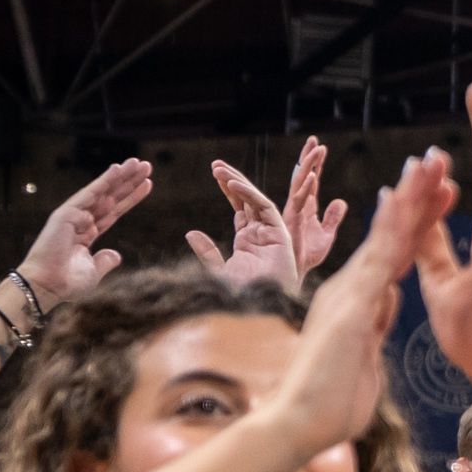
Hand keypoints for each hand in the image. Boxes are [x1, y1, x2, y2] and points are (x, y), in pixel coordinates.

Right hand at [16, 157, 152, 307]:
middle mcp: (81, 221)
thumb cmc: (66, 281)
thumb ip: (105, 261)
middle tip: (146, 165)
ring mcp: (73, 216)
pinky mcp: (65, 214)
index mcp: (87, 233)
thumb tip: (115, 254)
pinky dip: (103, 182)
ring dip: (120, 176)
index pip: (114, 211)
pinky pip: (89, 195)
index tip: (147, 184)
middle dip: (128, 181)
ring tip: (138, 163)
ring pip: (102, 191)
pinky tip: (117, 169)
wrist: (47, 285)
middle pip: (110, 197)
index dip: (130, 197)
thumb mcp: (93, 271)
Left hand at [187, 142, 348, 292]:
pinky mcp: (280, 234)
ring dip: (239, 183)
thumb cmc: (241, 295)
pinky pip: (265, 208)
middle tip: (216, 164)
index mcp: (248, 241)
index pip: (239, 208)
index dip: (228, 190)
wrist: (259, 307)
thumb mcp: (217, 270)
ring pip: (256, 200)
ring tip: (220, 170)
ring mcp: (272, 233)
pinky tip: (233, 185)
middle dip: (233, 181)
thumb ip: (206, 252)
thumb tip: (191, 233)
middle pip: (248, 200)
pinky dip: (249, 195)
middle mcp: (262, 234)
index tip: (214, 174)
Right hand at [258, 155, 455, 464]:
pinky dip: (395, 228)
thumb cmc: (330, 403)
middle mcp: (354, 289)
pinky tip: (409, 199)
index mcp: (363, 302)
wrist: (297, 429)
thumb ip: (375, 325)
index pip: (399, 254)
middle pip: (394, 235)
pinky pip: (379, 260)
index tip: (443, 194)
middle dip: (418, 197)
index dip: (421, 223)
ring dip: (411, 198)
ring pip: (387, 236)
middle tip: (440, 159)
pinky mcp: (352, 305)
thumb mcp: (366, 356)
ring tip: (432, 161)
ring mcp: (351, 293)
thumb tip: (387, 303)